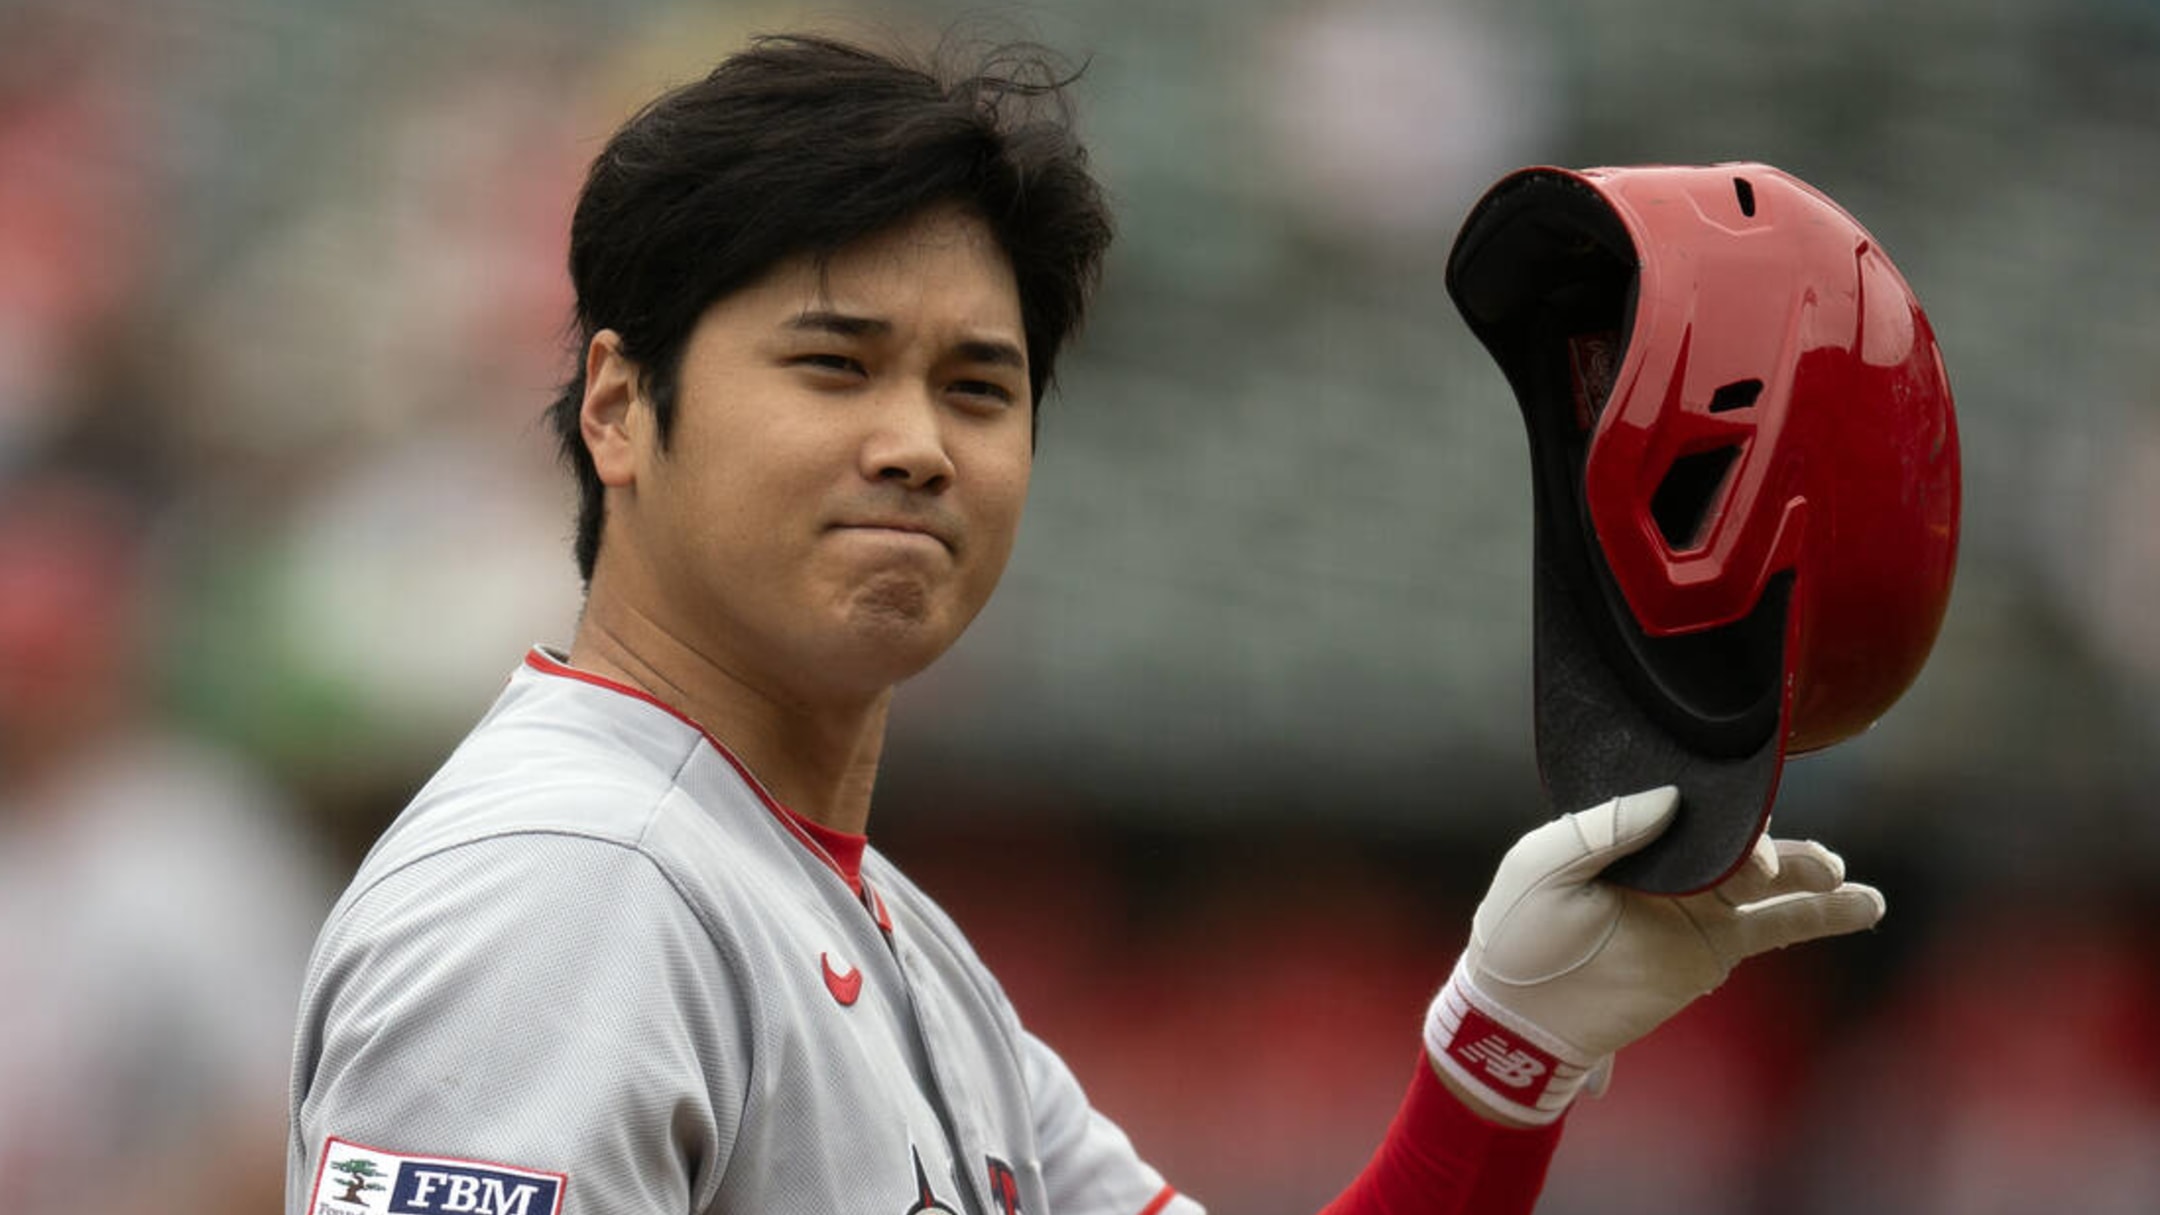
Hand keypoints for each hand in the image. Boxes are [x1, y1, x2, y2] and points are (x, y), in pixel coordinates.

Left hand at [1425, 786, 1884, 1124]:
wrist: (1522, 1014)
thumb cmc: (1518, 931)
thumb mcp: (1547, 863)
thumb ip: (1607, 827)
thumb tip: (1674, 798)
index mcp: (1628, 829)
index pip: (1689, 799)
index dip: (1721, 801)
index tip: (1740, 812)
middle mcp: (1670, 860)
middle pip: (1737, 834)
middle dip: (1770, 843)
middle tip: (1772, 867)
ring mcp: (1696, 905)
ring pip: (1768, 877)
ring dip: (1811, 868)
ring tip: (1839, 876)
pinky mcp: (1713, 949)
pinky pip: (1778, 926)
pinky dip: (1823, 916)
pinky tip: (1863, 905)